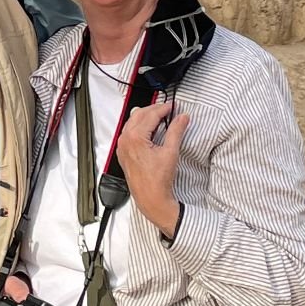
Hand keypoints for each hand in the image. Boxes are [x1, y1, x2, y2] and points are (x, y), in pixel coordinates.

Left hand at [116, 100, 187, 237]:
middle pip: (139, 115)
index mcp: (135, 137)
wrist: (151, 199)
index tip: (173, 107)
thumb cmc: (158, 180)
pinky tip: (150, 130)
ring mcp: (122, 146)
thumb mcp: (170, 152)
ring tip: (160, 118)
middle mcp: (125, 140)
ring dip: (145, 117)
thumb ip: (176, 131)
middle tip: (167, 110)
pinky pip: (129, 133)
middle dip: (154, 110)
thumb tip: (182, 118)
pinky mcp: (123, 153)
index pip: (150, 115)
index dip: (163, 109)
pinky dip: (139, 127)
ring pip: (132, 123)